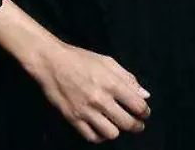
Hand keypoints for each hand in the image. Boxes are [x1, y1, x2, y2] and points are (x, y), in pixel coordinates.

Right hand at [32, 42, 150, 142]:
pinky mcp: (72, 117)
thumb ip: (127, 78)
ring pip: (111, 133)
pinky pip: (92, 136)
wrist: (50, 61)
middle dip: (137, 125)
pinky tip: (100, 128)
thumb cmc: (79, 59)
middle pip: (128, 123)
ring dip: (117, 130)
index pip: (138, 106)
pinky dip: (99, 136)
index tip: (143, 112)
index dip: (145, 112)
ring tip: (116, 124)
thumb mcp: (106, 62)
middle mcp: (100, 99)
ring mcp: (85, 110)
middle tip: (136, 123)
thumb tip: (145, 95)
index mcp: (111, 83)